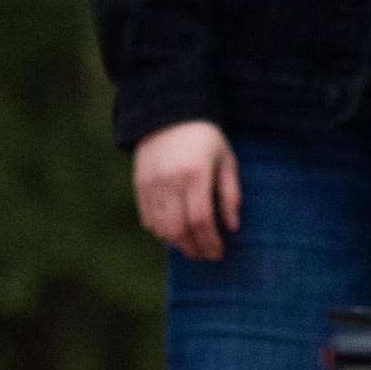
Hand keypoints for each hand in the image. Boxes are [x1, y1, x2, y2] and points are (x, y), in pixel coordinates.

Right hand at [131, 119, 239, 261]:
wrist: (168, 114)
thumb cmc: (204, 139)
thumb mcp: (225, 160)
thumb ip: (229, 194)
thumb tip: (231, 227)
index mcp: (195, 173)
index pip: (200, 219)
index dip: (209, 241)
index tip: (218, 252)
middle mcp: (171, 181)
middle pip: (178, 229)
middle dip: (194, 248)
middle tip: (205, 254)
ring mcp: (152, 184)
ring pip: (161, 229)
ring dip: (178, 244)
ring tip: (191, 246)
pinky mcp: (139, 185)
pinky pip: (148, 220)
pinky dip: (161, 232)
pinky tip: (175, 232)